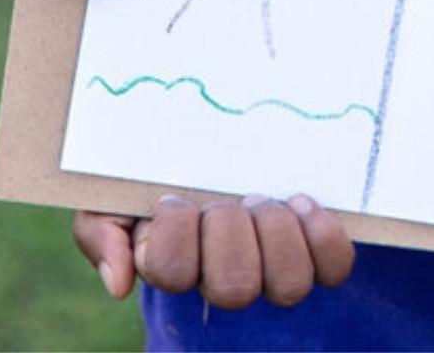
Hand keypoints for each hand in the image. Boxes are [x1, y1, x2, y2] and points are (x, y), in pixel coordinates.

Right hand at [73, 193, 354, 308]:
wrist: (216, 146)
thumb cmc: (159, 174)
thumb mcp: (111, 193)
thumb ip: (99, 232)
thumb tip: (119, 284)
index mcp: (173, 263)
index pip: (170, 271)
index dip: (173, 231)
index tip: (173, 195)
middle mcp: (226, 276)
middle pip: (233, 288)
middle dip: (228, 231)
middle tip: (226, 198)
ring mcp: (274, 269)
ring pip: (287, 285)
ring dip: (276, 233)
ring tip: (262, 198)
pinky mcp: (318, 254)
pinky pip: (334, 267)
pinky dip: (322, 234)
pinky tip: (302, 202)